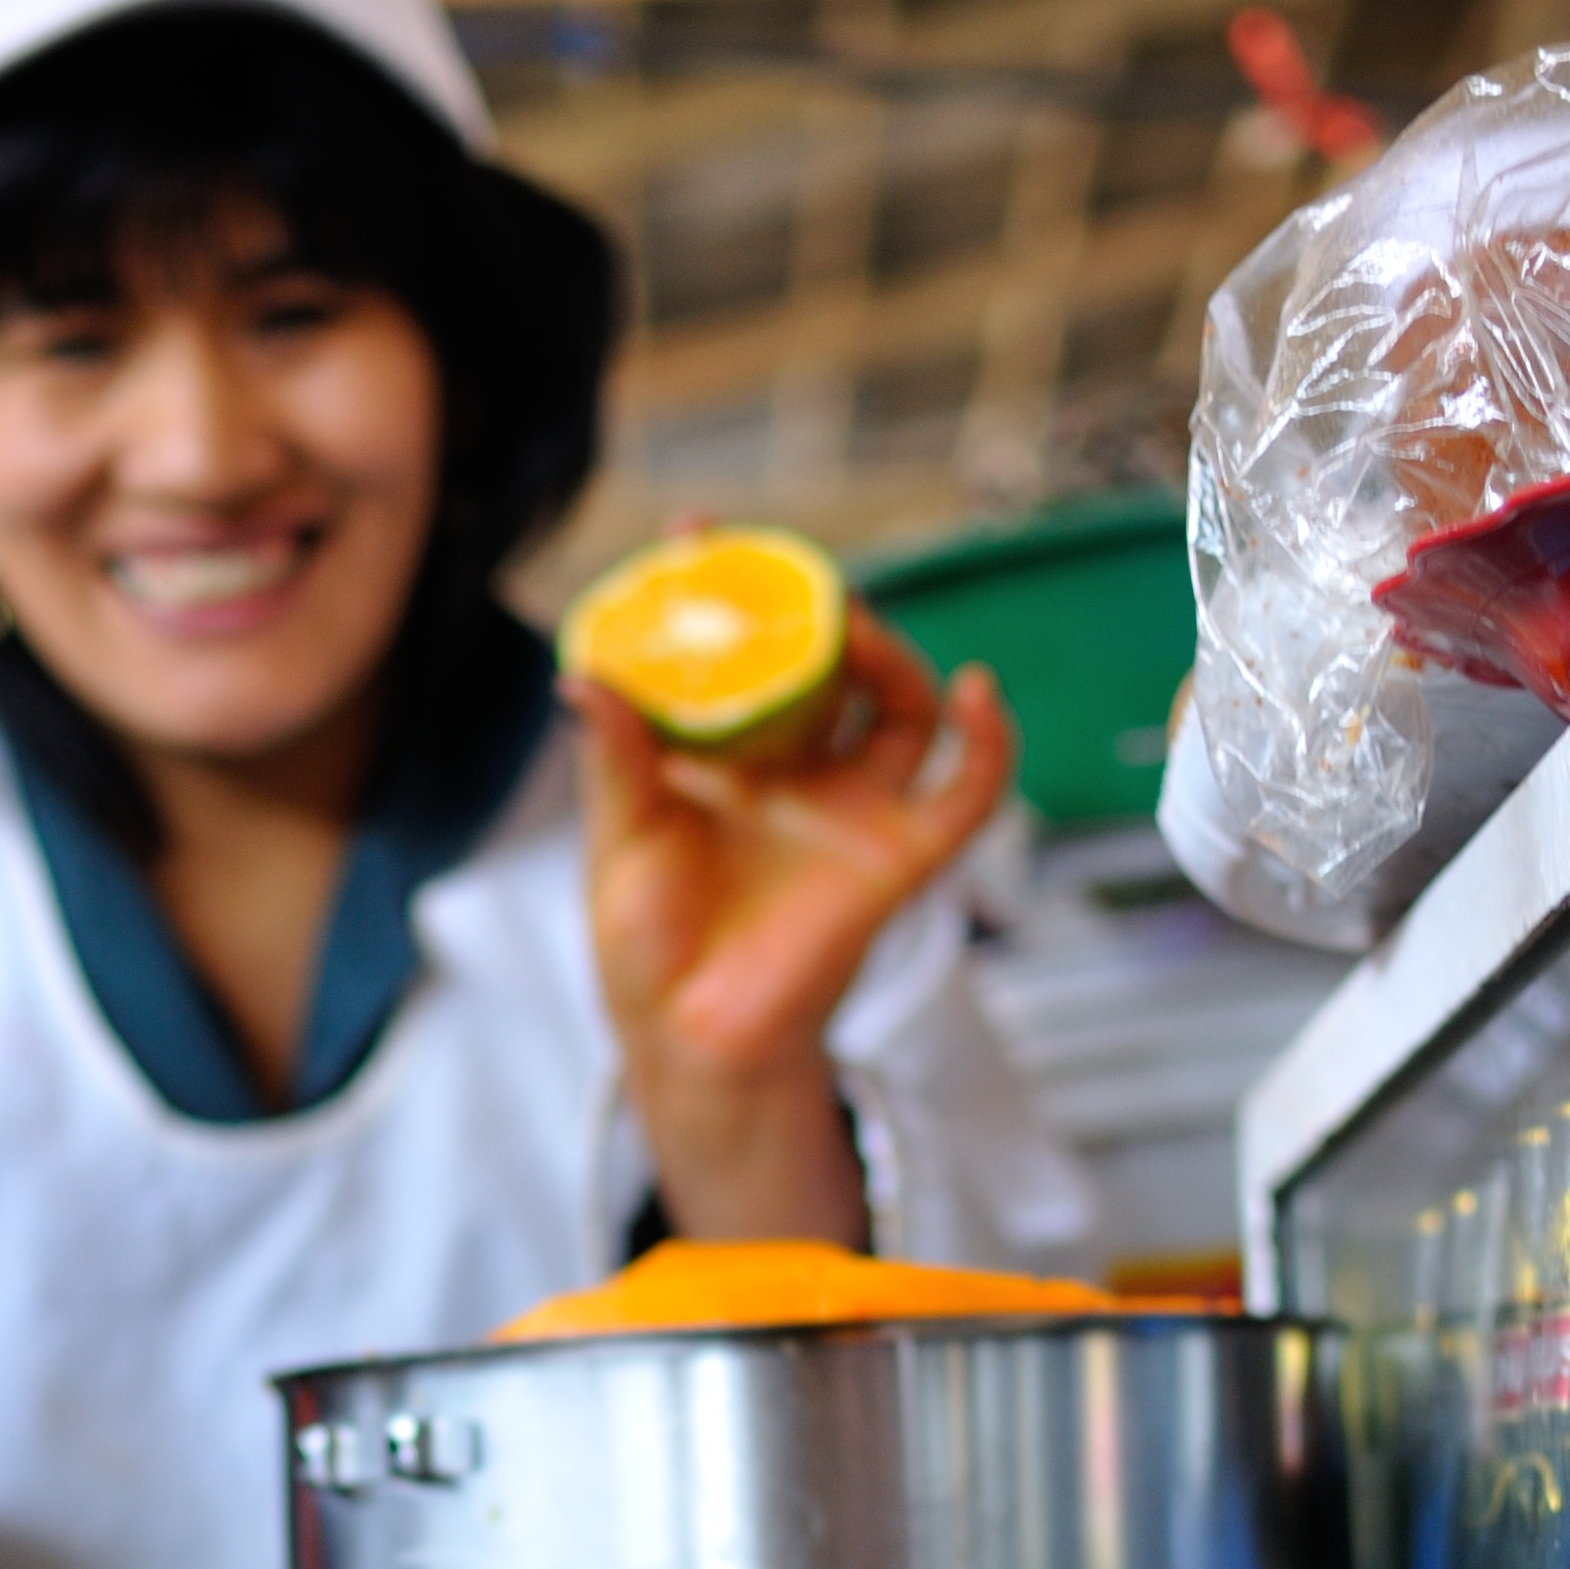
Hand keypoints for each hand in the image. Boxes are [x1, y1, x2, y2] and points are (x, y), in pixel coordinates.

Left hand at [572, 604, 1015, 1244]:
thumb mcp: (621, 838)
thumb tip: (579, 671)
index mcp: (730, 757)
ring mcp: (853, 806)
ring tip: (851, 629)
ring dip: (889, 653)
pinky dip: (990, 739)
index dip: (724, 586)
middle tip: (782, 572)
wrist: (690, 1036)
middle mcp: (799, 769)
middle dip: (814, 605)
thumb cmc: (647, 945)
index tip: (693, 532)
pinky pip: (970, 789)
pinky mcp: (900, 852)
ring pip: (902, 704)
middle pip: (830, 662)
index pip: (740, 650)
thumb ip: (613, 756)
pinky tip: (976, 691)